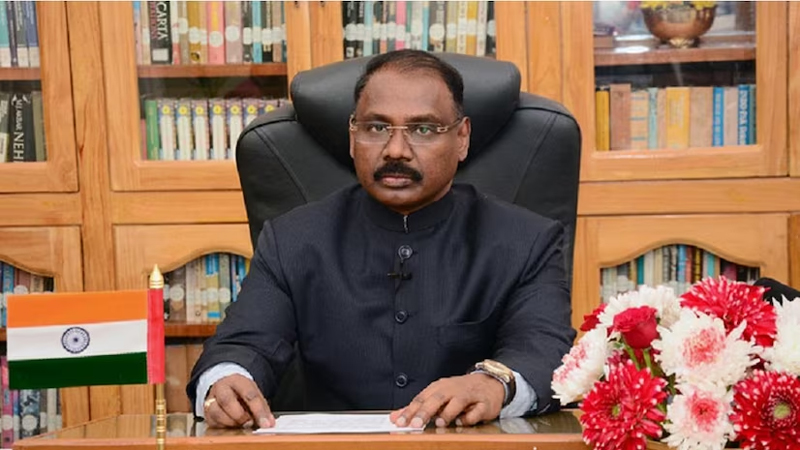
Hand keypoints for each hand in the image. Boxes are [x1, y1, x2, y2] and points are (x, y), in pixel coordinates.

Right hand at [203, 374, 274, 428]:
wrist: (225, 386)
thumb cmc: (241, 391)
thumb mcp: (254, 393)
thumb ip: (262, 408)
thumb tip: (269, 423)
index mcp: (237, 380)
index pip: (249, 394)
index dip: (259, 411)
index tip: (266, 423)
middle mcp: (221, 388)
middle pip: (227, 400)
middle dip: (240, 415)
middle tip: (249, 423)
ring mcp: (211, 399)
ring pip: (216, 412)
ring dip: (231, 422)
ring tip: (241, 424)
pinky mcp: (206, 412)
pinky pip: (212, 422)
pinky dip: (224, 426)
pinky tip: (232, 425)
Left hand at [389, 373, 504, 428]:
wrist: (490, 383)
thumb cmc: (459, 391)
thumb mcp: (438, 396)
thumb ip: (416, 408)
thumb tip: (395, 417)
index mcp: (439, 387)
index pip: (421, 398)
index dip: (409, 411)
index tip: (399, 422)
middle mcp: (452, 389)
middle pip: (436, 399)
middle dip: (425, 411)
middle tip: (415, 424)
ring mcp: (469, 395)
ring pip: (456, 402)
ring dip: (448, 413)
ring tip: (440, 423)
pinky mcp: (484, 404)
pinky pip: (476, 411)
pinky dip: (469, 417)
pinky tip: (462, 421)